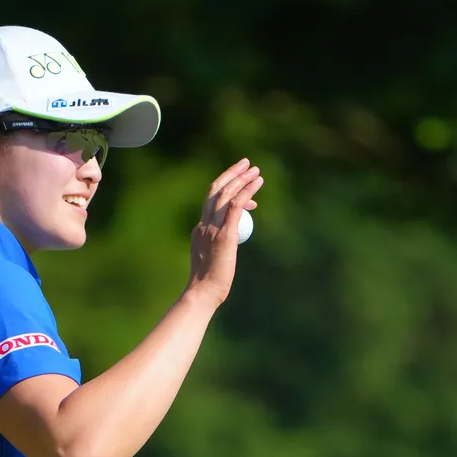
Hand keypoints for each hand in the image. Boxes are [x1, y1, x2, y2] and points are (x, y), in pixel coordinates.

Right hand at [186, 158, 264, 307]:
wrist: (203, 292)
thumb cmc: (209, 283)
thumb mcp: (212, 259)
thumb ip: (219, 246)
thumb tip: (229, 245)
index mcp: (199, 229)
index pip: (212, 202)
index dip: (227, 190)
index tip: (243, 190)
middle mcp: (203, 224)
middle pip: (216, 190)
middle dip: (231, 174)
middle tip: (246, 163)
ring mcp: (212, 228)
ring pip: (226, 194)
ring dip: (241, 179)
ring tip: (255, 171)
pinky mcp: (224, 235)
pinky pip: (235, 207)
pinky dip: (246, 193)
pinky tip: (257, 184)